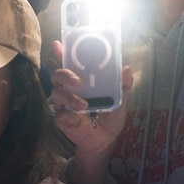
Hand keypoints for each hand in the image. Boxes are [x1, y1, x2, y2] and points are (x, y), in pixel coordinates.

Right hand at [50, 40, 132, 155]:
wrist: (105, 140)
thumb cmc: (110, 117)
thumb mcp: (120, 99)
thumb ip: (123, 85)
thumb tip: (126, 69)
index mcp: (83, 80)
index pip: (70, 63)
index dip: (62, 52)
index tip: (59, 44)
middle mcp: (70, 88)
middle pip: (57, 74)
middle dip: (64, 73)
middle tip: (77, 79)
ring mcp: (64, 103)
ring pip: (56, 91)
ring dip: (70, 96)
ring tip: (84, 104)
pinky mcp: (62, 117)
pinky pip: (60, 112)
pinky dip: (69, 112)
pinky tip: (79, 114)